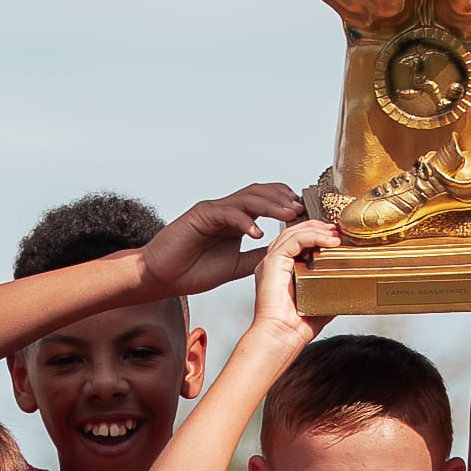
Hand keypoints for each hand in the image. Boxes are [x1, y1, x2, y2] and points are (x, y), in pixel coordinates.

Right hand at [144, 184, 305, 297]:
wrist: (162, 276)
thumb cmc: (193, 271)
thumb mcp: (236, 266)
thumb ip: (257, 256)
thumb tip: (284, 254)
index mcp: (237, 221)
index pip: (267, 203)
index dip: (287, 205)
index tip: (307, 216)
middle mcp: (227, 211)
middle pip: (261, 194)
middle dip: (284, 199)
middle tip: (303, 209)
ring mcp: (214, 210)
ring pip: (247, 198)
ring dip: (270, 204)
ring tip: (289, 214)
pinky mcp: (201, 214)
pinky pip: (227, 212)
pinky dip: (244, 220)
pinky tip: (257, 232)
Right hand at [250, 216, 340, 339]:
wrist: (282, 337)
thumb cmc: (296, 326)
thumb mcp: (322, 302)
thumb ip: (332, 289)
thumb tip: (350, 284)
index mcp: (282, 270)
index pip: (298, 241)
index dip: (317, 233)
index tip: (336, 235)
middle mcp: (275, 263)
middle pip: (295, 231)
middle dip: (318, 227)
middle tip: (338, 229)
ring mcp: (271, 262)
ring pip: (293, 232)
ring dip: (317, 229)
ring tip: (336, 233)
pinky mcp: (272, 263)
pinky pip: (293, 240)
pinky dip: (312, 236)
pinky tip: (329, 241)